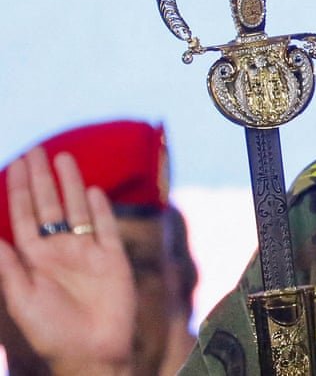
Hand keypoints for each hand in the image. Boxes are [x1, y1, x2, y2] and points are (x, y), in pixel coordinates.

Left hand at [0, 148, 134, 374]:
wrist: (90, 355)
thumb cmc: (48, 334)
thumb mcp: (19, 298)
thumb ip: (7, 265)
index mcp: (33, 260)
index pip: (24, 216)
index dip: (19, 190)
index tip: (16, 163)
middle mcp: (59, 252)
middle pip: (49, 207)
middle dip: (41, 179)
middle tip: (35, 150)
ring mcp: (87, 255)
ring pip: (78, 211)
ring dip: (71, 186)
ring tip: (64, 158)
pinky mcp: (114, 261)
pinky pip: (107, 229)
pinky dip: (102, 210)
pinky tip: (94, 191)